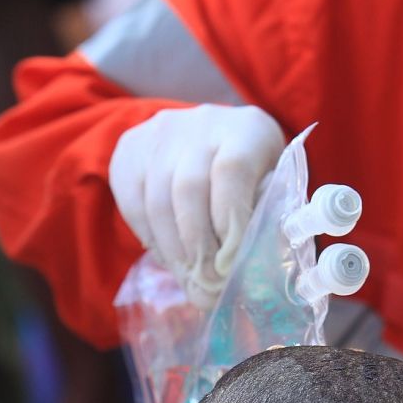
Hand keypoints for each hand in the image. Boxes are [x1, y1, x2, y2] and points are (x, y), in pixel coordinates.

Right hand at [109, 103, 284, 305]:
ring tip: (188, 274)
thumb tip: (241, 280)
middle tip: (206, 280)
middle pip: (189, 187)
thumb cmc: (254, 172)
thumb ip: (262, 219)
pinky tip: (167, 255)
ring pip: (157, 197)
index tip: (230, 260)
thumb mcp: (271, 186)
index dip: (228, 218)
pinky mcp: (131, 148)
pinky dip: (149, 234)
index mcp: (247, 129)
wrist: (213, 134)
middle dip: (197, 243)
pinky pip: (133, 200)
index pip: (231, 170)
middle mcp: (202, 123)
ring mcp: (162, 132)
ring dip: (172, 246)